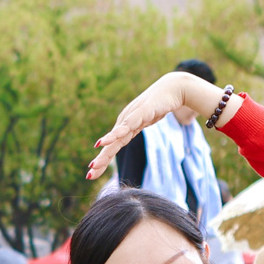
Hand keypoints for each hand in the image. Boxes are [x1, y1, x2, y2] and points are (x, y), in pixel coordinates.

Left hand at [89, 72, 227, 178]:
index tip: (92, 174)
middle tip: (89, 175)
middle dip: (101, 161)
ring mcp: (132, 117)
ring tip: (94, 164)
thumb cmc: (160, 104)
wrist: (174, 88)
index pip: (113, 146)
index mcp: (126, 126)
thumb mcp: (146, 121)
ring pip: (116, 138)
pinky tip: (104, 142)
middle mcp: (125, 122)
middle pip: (111, 145)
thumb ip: (137, 127)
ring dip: (104, 151)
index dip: (104, 160)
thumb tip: (129, 137)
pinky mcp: (141, 112)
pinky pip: (126, 126)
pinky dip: (115, 134)